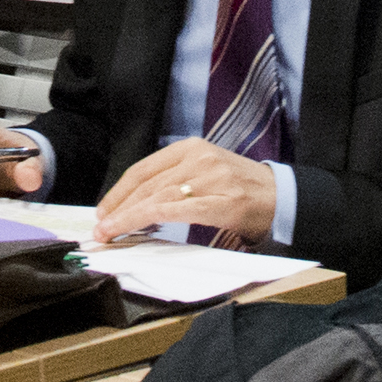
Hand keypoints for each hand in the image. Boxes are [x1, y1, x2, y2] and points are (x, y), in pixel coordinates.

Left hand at [88, 139, 280, 246]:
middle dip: (118, 208)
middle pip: (146, 185)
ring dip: (129, 218)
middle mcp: (198, 158)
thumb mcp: (203, 171)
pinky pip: (180, 210)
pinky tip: (139, 229)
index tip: (103, 211)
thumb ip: (173, 180)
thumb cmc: (238, 188)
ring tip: (112, 233)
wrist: (280, 197)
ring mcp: (211, 178)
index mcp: (190, 148)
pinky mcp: (223, 201)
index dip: (118, 192)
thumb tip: (136, 202)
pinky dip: (154, 219)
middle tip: (101, 228)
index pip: (143, 169)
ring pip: (158, 198)